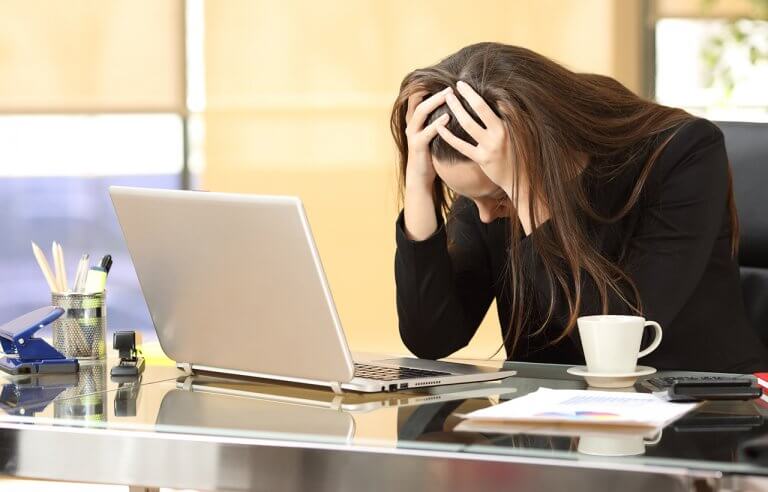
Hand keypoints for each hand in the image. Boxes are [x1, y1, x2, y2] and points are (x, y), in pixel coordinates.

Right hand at [404, 88, 451, 189]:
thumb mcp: (432, 134)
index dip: (427, 87)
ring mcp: (412, 135)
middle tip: (449, 85)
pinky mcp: (417, 146)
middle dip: (433, 91)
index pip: (417, 97)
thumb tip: (453, 106)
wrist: (420, 177)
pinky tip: (448, 118)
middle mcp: (411, 125)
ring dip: (434, 102)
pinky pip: (426, 132)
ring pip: (420, 112)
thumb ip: (437, 120)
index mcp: (414, 120)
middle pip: (418, 101)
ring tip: (448, 95)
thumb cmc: (430, 155)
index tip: (443, 78)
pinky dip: (437, 124)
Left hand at [436, 81, 515, 199]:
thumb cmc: (520, 152)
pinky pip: (461, 145)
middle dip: (468, 94)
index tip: (473, 81)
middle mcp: (500, 133)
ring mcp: (490, 146)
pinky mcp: (481, 158)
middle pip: (480, 108)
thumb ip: (510, 117)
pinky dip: (449, 135)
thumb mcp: (520, 132)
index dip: (483, 90)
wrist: (520, 178)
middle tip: (458, 84)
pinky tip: (439, 126)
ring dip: (457, 109)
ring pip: (468, 124)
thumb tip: (500, 99)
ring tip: (448, 98)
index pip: (497, 101)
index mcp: (510, 123)